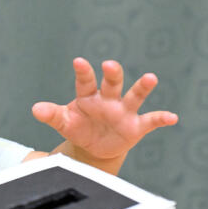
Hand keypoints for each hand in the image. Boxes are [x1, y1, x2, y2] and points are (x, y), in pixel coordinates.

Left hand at [32, 58, 177, 160]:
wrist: (94, 147)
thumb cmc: (78, 127)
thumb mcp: (64, 122)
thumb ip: (52, 115)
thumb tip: (35, 109)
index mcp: (88, 96)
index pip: (85, 82)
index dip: (83, 72)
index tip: (79, 61)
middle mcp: (108, 99)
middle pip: (111, 83)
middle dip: (112, 74)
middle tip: (110, 64)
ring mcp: (124, 111)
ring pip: (134, 96)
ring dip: (143, 87)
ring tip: (151, 78)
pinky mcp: (136, 126)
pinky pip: (151, 120)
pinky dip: (162, 118)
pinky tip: (172, 118)